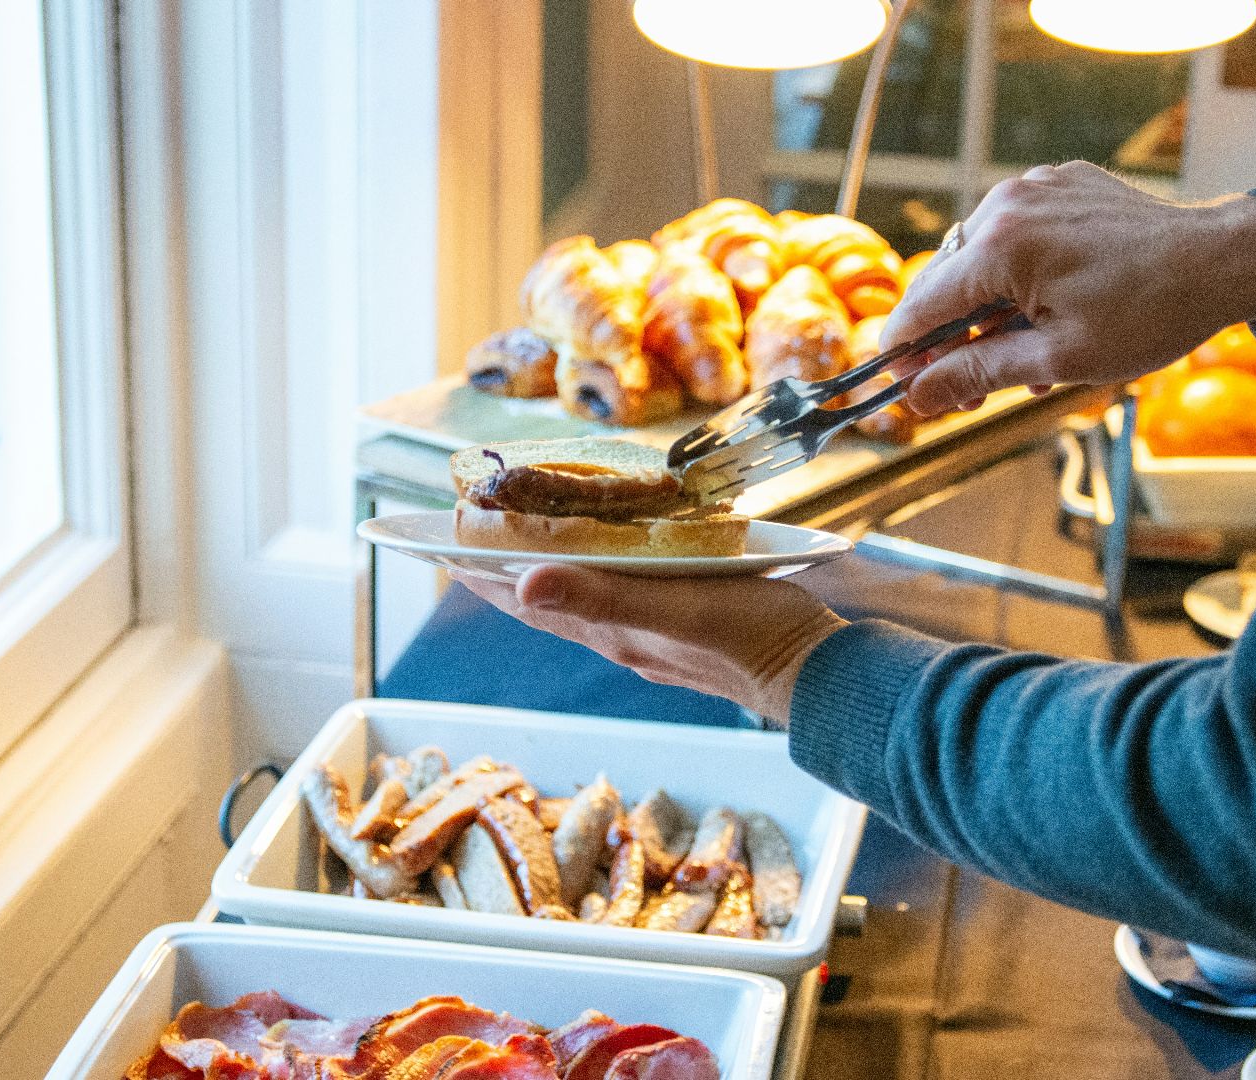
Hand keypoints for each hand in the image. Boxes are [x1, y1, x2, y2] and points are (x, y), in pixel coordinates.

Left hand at [449, 566, 847, 723]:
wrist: (818, 676)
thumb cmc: (754, 636)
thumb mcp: (678, 606)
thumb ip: (603, 595)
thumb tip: (524, 584)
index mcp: (612, 631)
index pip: (526, 599)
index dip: (481, 572)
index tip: (438, 542)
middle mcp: (622, 638)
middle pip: (545, 601)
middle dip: (501, 569)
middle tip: (464, 536)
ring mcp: (652, 638)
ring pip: (581, 602)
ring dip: (545, 571)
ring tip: (517, 546)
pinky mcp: (683, 629)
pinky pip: (619, 600)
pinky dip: (595, 577)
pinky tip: (606, 565)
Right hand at [884, 161, 1255, 415]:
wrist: (1224, 261)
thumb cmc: (1153, 311)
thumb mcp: (1059, 359)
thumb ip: (978, 373)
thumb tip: (919, 397)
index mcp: (1002, 246)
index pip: (920, 306)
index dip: (904, 355)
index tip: (902, 388)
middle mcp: (1008, 205)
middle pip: (942, 282)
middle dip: (946, 341)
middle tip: (964, 392)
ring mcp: (1033, 187)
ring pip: (974, 259)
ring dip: (982, 311)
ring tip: (1018, 358)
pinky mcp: (1057, 184)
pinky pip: (1011, 234)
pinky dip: (1013, 275)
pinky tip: (1041, 312)